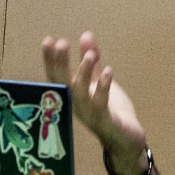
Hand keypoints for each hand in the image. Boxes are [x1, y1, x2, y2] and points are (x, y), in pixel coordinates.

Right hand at [42, 31, 147, 169]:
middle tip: (61, 43)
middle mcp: (76, 106)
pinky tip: (108, 72)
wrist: (126, 140)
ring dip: (84, 74)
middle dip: (60, 64)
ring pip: (80, 94)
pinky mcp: (105, 122)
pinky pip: (101, 105)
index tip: (48, 40)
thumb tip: (86, 35)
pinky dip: (103, 88)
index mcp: (72, 95)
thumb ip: (92, 59)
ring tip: (90, 55)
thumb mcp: (99, 81)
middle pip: (63, 84)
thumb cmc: (109, 110)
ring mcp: (89, 115)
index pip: (56, 76)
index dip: (51, 60)